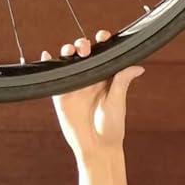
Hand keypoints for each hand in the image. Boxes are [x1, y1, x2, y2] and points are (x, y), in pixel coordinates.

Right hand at [42, 30, 144, 160]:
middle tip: (84, 49)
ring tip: (69, 51)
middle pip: (83, 53)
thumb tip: (138, 67)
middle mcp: (90, 77)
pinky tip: (47, 55)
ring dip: (67, 51)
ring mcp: (75, 85)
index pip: (103, 53)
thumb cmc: (112, 126)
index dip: (102, 41)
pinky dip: (48, 64)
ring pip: (68, 62)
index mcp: (105, 76)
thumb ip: (122, 82)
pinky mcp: (61, 95)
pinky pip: (54, 78)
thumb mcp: (118, 102)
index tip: (102, 37)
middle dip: (82, 44)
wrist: (97, 147)